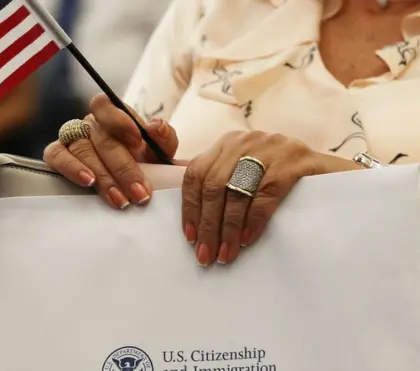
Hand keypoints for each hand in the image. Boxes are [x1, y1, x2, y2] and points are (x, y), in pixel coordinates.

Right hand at [44, 93, 178, 208]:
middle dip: (124, 168)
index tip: (139, 143)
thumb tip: (156, 126)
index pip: (108, 105)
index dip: (120, 120)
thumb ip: (164, 139)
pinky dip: (72, 168)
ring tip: (119, 199)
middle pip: (103, 139)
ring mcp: (70, 137)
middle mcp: (90, 124)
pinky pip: (57, 156)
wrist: (124, 190)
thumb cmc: (142, 166)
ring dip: (104, 177)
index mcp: (113, 116)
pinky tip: (88, 182)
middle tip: (140, 193)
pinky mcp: (55, 154)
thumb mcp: (158, 155)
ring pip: (83, 150)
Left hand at [181, 130, 360, 265]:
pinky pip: (266, 193)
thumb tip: (196, 224)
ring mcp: (272, 147)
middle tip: (205, 254)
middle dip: (207, 224)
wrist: (340, 174)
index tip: (190, 237)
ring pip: (236, 190)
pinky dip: (253, 219)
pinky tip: (247, 239)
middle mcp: (247, 141)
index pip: (196, 173)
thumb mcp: (251, 176)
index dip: (190, 207)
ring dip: (226, 227)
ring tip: (224, 253)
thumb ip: (225, 188)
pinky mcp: (296, 160)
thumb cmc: (289, 181)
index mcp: (229, 144)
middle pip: (213, 185)